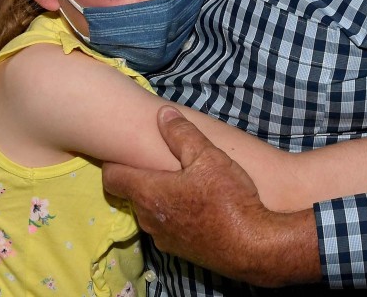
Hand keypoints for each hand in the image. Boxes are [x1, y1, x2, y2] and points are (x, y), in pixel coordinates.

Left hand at [102, 107, 319, 286]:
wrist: (254, 245)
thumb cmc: (228, 198)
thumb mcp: (208, 156)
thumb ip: (182, 133)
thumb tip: (163, 113)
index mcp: (148, 193)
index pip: (112, 178)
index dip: (114, 163)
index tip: (125, 152)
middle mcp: (148, 219)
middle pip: (132, 195)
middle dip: (142, 179)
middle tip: (161, 164)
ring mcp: (163, 239)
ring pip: (150, 213)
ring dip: (160, 199)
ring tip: (182, 185)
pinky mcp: (181, 252)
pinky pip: (167, 229)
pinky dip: (174, 217)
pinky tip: (197, 208)